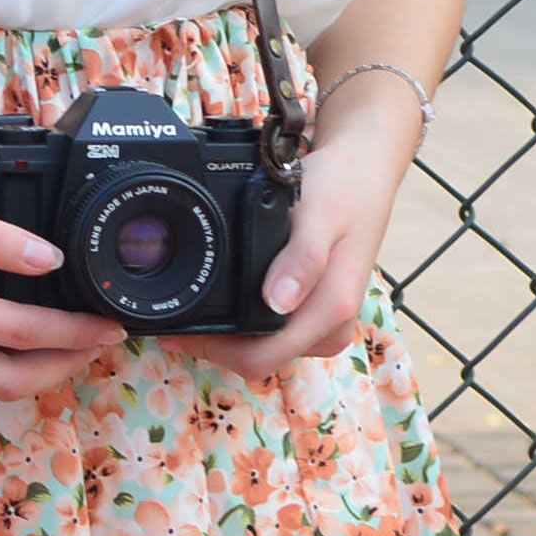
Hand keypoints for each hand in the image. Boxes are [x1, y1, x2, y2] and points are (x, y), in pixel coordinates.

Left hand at [152, 110, 418, 383]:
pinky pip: (272, 333)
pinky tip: (223, 300)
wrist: (362, 175)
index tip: (174, 328)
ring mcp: (324, 327)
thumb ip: (303, 257)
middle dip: (213, 345)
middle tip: (172, 315)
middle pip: (257, 359)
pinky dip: (244, 323)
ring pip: (263, 349)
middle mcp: (330, 329)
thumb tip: (278, 300)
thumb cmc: (341, 190)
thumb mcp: (318, 213)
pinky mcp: (317, 317)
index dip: (212, 351)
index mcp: (330, 311)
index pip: (259, 358)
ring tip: (194, 302)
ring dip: (228, 336)